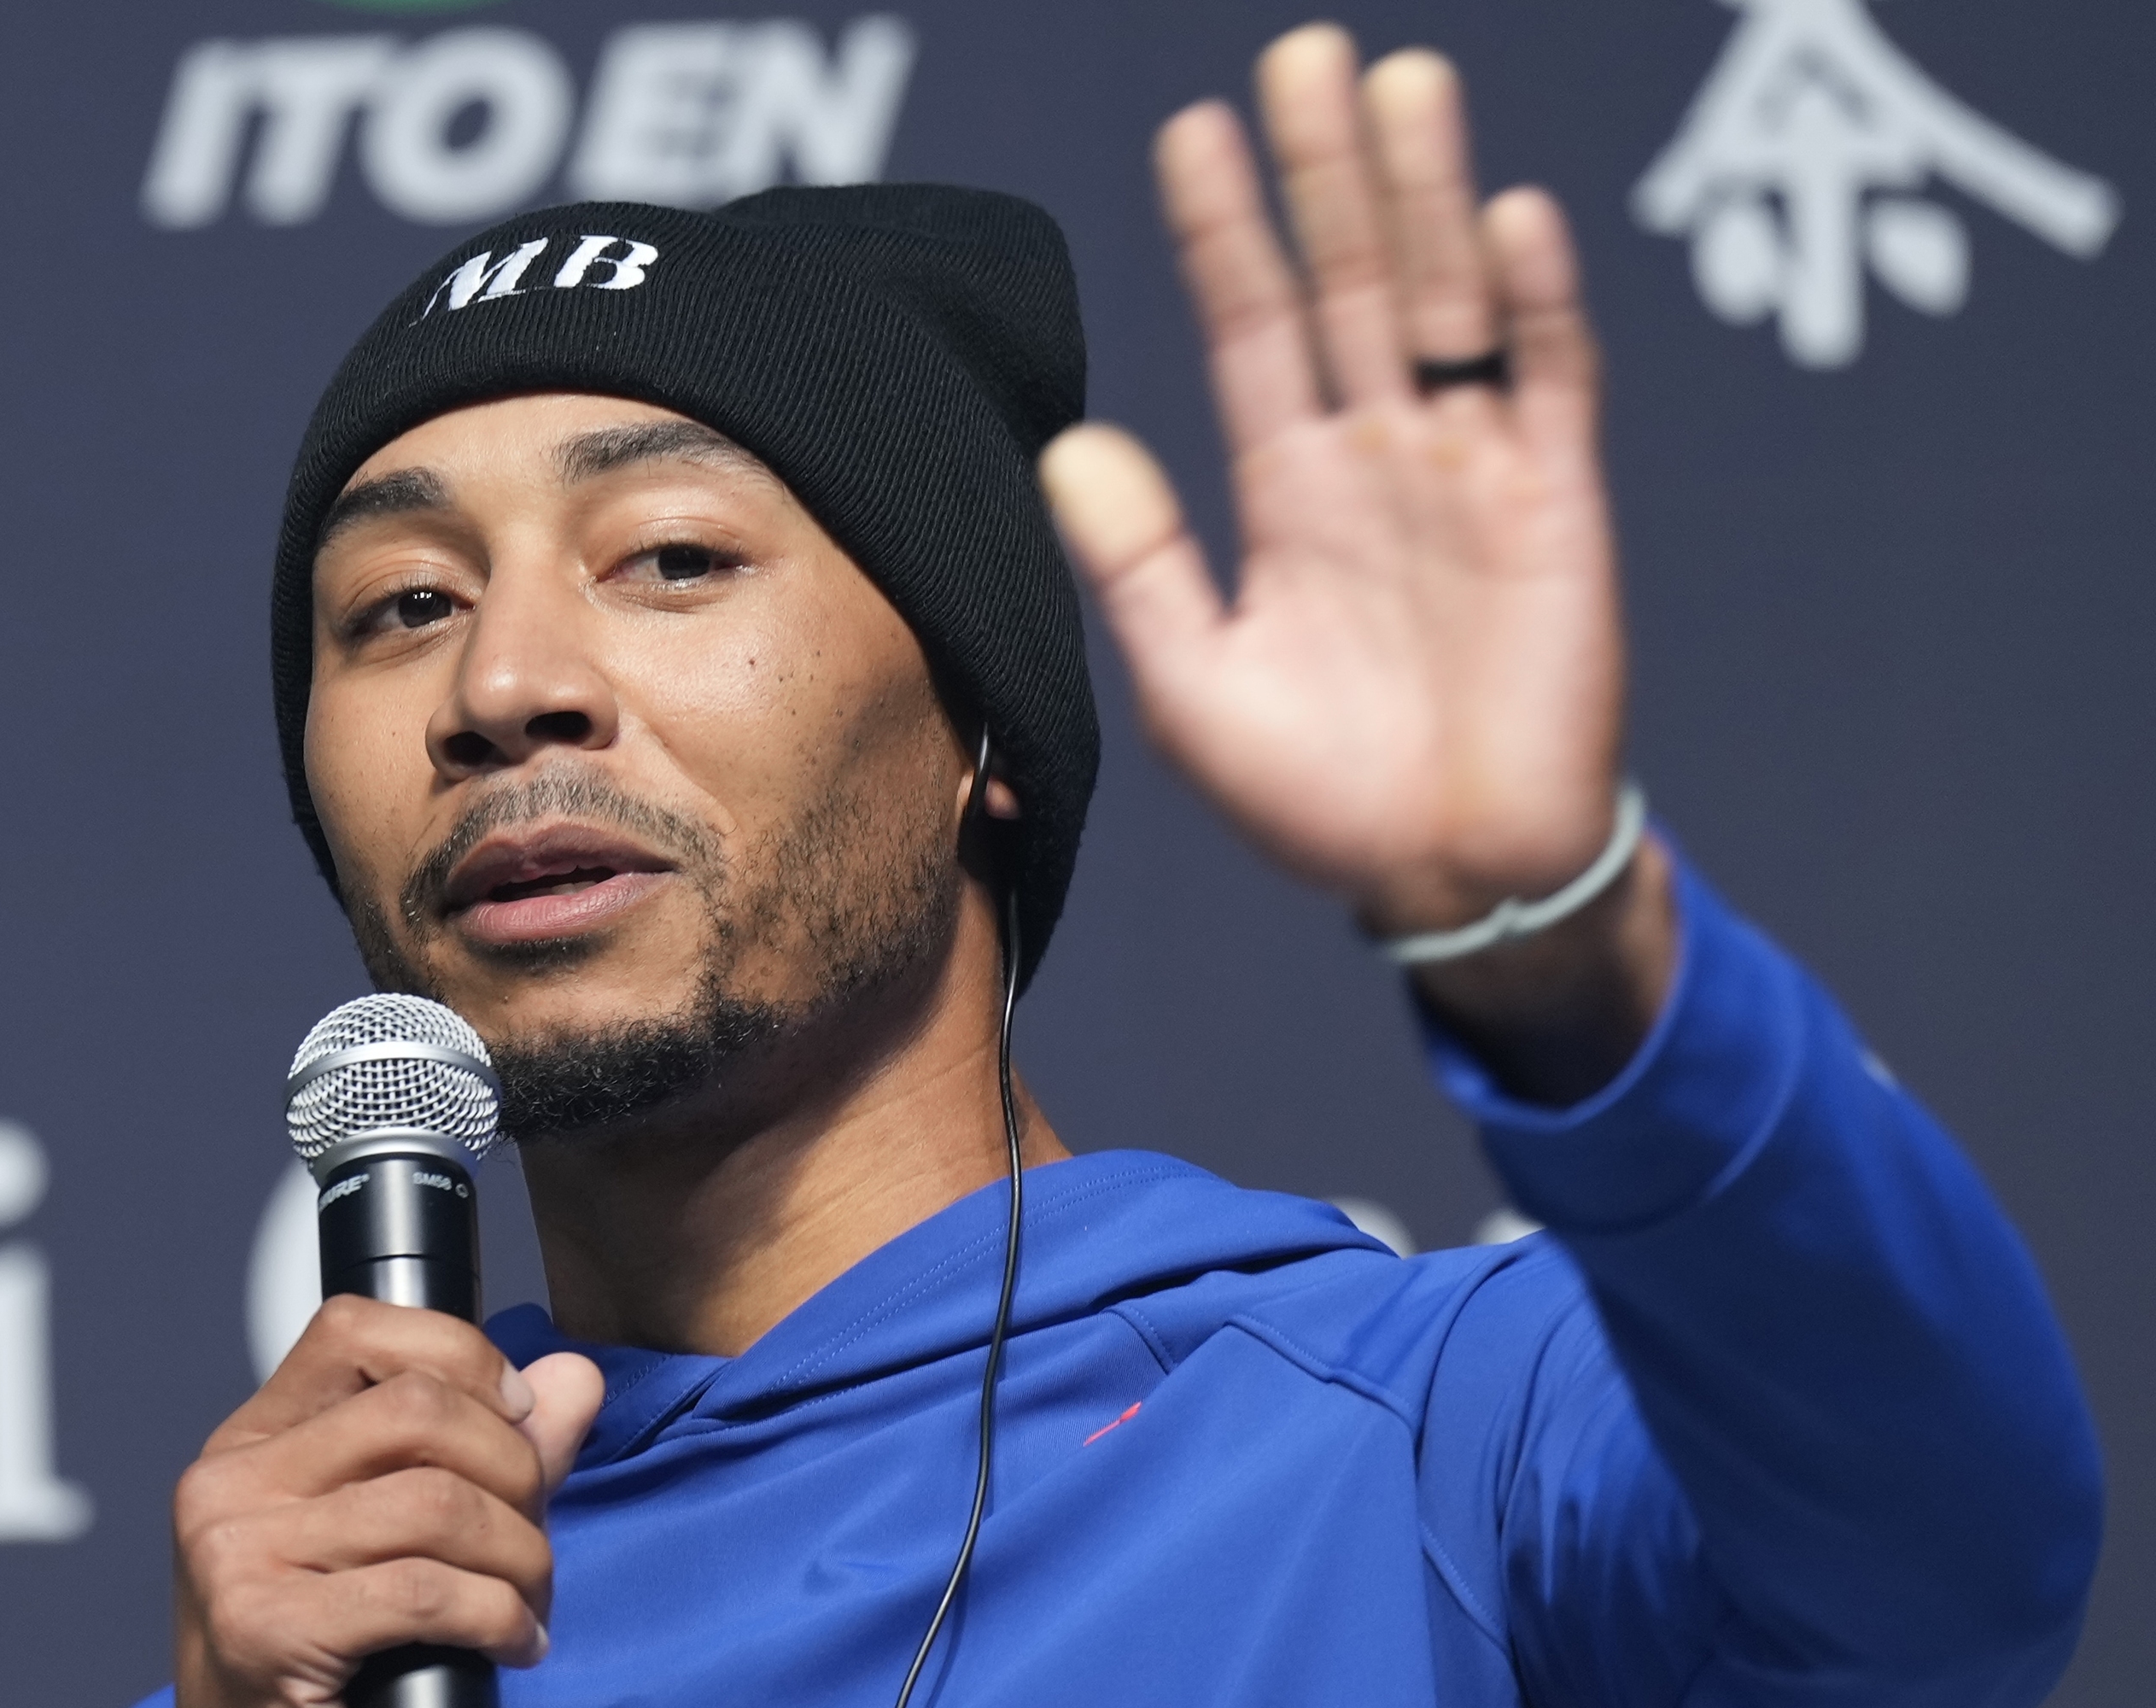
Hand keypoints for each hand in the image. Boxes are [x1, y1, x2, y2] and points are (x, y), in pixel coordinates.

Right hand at [173, 1295, 603, 1707]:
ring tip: (529, 1601)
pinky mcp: (264, 1626)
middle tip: (532, 1536)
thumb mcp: (404, 1529)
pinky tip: (512, 1642)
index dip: (463, 1356)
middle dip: (514, 1469)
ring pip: (436, 1501)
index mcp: (258, 1439)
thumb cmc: (321, 1653)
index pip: (357, 1328)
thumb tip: (575, 1378)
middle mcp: (232, 1480)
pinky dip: (498, 1617)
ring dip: (519, 1557)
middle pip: (416, 1408)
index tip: (519, 1414)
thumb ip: (493, 1449)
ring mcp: (240, 1550)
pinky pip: (426, 1591)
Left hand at [1041, 26, 1675, 1098]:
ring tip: (1399, 86)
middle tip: (1303, 57)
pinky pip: (1548, 383)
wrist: (1451, 873)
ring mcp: (1471, 468)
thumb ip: (1138, 569)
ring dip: (1425, 198)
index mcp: (1287, 489)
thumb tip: (1068, 447)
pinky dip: (1533, 305)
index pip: (1249, 329)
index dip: (1224, 234)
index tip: (1191, 133)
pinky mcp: (1557, 503)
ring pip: (1446, 303)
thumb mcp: (1195, 687)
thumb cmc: (1318, 797)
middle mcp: (1376, 456)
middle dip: (1326, 176)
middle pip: (1348, 284)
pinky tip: (1506, 220)